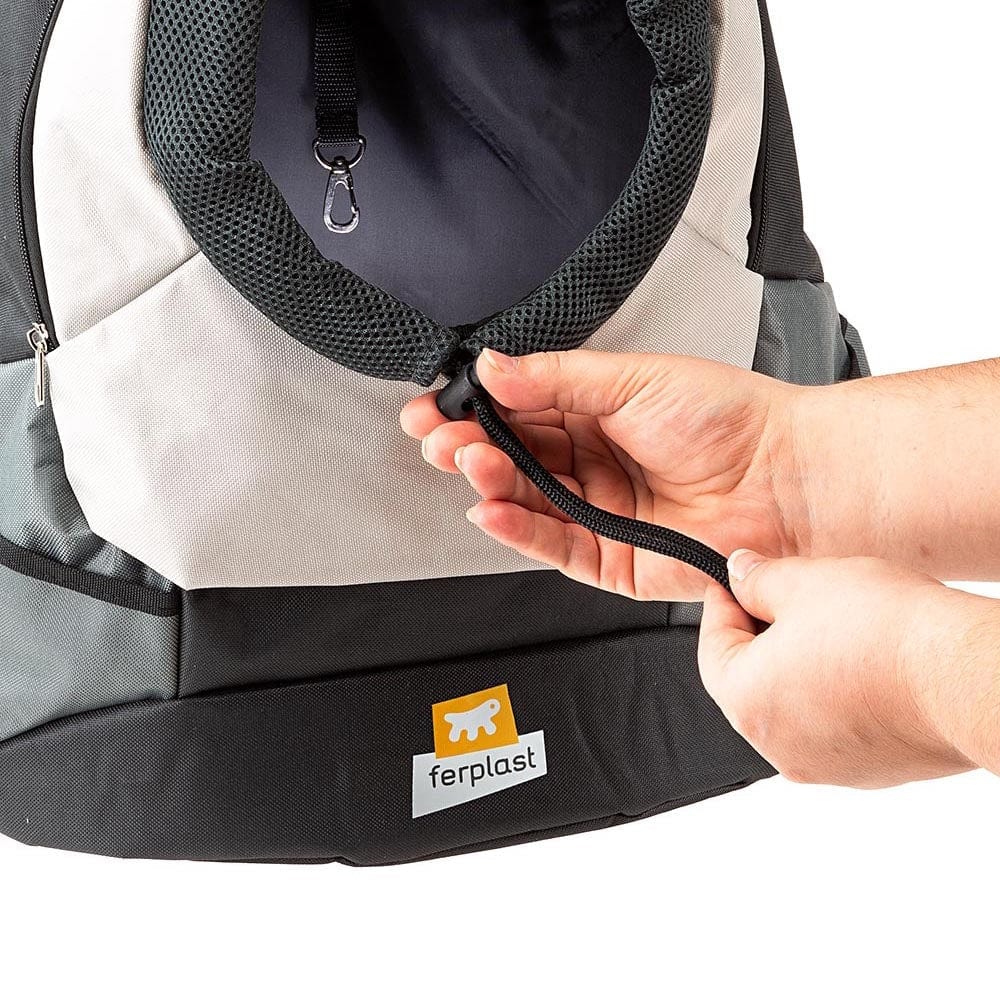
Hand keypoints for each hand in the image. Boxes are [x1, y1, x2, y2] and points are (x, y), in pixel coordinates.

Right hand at [400, 348, 804, 600]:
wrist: (787, 479)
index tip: (438, 404)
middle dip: (469, 447)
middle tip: (438, 436)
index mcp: (596, 414)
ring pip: (525, 502)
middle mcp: (593, 463)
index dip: (475, 409)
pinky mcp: (611, 558)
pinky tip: (491, 507)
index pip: (519, 411)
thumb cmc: (731, 420)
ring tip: (467, 463)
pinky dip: (517, 529)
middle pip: (513, 458)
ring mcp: (599, 512)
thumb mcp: (633, 378)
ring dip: (489, 483)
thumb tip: (494, 366)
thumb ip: (556, 378)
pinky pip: (552, 545)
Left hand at [699, 550, 974, 787]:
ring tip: (833, 625)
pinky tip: (863, 661)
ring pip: (791, 703)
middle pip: (748, 678)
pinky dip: (836, 693)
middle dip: (762, 634)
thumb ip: (757, 579)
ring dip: (800, 664)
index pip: (711, 646)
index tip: (737, 579)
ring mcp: (823, 765)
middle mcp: (776, 746)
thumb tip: (737, 573)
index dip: (723, 603)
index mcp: (745, 702)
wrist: (964, 677)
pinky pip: (832, 726)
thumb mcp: (804, 583)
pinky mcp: (868, 771)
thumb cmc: (884, 632)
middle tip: (787, 596)